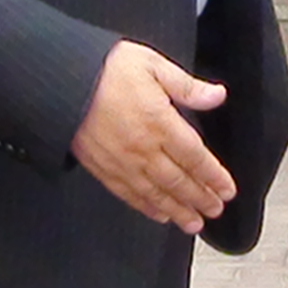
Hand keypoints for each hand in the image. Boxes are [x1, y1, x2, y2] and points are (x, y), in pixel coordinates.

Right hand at [72, 42, 238, 234]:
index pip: (195, 157)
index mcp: (159, 122)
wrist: (60, 80)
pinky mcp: (101, 167)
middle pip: (179, 181)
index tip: (227, 189)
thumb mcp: (152, 64)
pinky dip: (146, 207)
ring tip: (194, 223)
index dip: (214, 177)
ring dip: (178, 211)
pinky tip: (159, 214)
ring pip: (156, 194)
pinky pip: (129, 194)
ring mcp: (121, 161)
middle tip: (215, 210)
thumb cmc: (104, 69)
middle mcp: (142, 147)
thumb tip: (217, 95)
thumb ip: (187, 86)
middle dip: (200, 199)